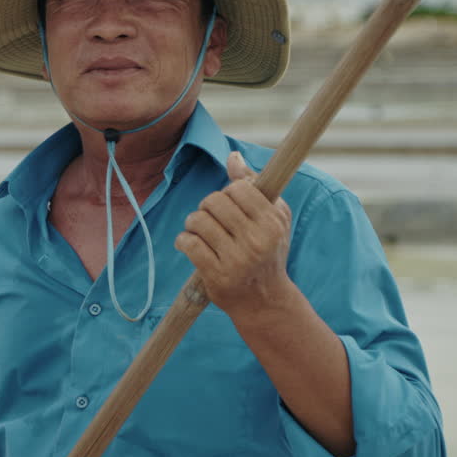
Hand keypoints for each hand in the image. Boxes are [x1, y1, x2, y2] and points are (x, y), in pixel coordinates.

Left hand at [175, 151, 292, 316]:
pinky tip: (189, 245)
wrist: (264, 300)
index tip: (230, 205)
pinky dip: (183, 241)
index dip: (228, 192)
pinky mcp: (217, 275)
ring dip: (193, 224)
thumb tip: (233, 156)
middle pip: (214, 201)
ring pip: (198, 221)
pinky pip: (189, 244)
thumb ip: (254, 185)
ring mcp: (237, 259)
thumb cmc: (268, 252)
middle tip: (211, 219)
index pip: (238, 187)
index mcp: (272, 222)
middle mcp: (257, 240)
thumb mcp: (273, 218)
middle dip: (207, 207)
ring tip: (199, 231)